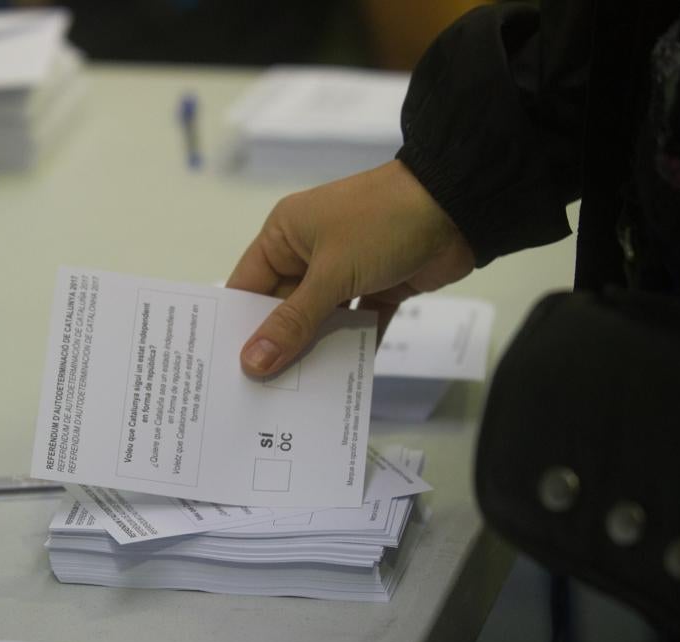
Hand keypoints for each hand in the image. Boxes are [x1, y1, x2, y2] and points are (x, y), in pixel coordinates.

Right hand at [227, 160, 475, 376]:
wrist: (457, 205)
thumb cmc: (380, 224)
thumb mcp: (330, 274)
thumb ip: (293, 323)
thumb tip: (252, 364)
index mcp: (285, 235)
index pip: (248, 287)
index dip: (235, 325)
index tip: (221, 368)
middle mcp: (309, 253)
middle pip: (282, 309)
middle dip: (274, 346)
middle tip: (254, 395)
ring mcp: (345, 271)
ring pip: (320, 321)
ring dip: (312, 352)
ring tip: (293, 398)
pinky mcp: (378, 287)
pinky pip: (356, 325)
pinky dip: (351, 348)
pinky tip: (339, 384)